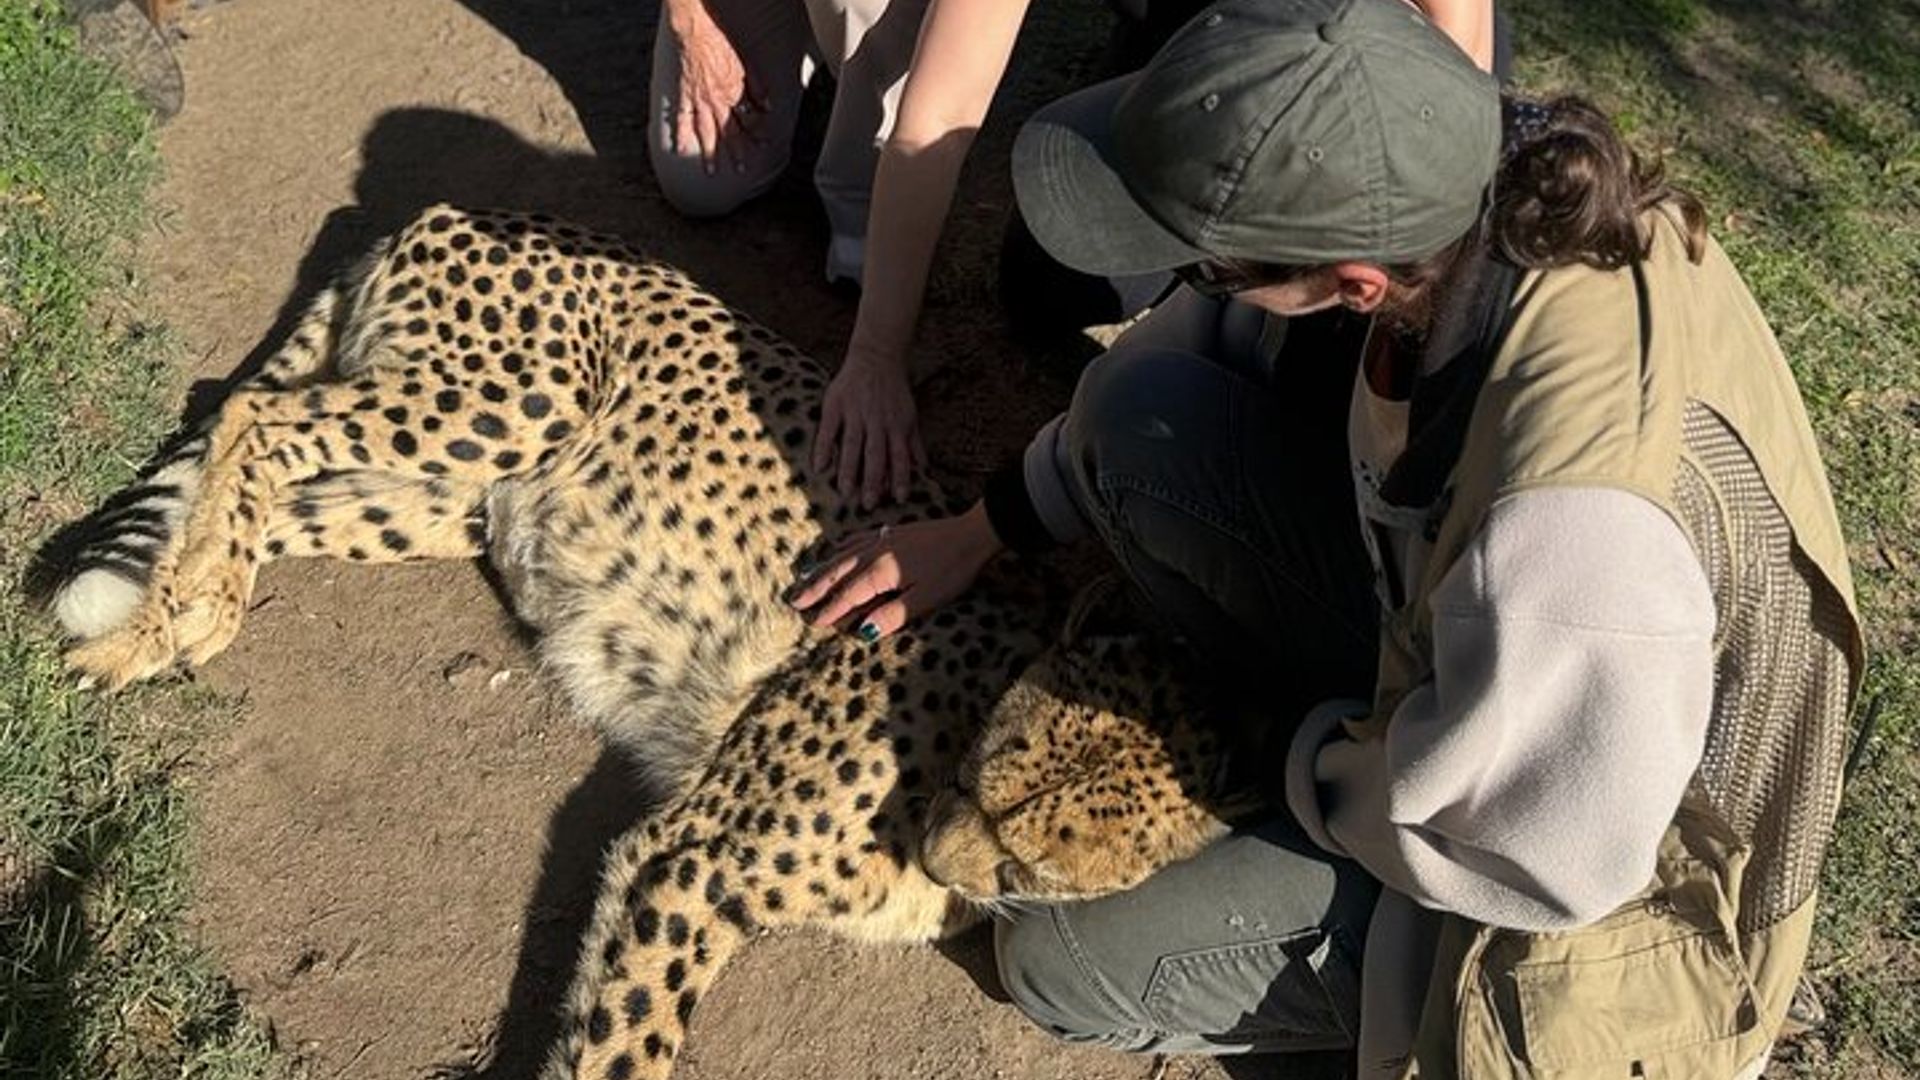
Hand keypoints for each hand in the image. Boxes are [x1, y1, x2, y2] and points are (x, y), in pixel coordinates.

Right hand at [667, 0, 768, 174]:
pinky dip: (681, 134)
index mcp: (735, 94)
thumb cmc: (721, 44)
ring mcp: (699, 101)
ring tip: (712, 171)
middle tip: (742, 170)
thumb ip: (758, 88)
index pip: (749, 120)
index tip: (763, 144)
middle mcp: (718, 102)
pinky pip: (682, 119)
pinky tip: (680, 150)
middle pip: (729, 132)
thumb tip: (768, 106)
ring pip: (706, 132)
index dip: (757, 133)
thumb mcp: (747, 65)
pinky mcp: (684, 96)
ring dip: (710, 153)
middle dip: (737, 152)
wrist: (695, 32)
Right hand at [789, 503, 1002, 638]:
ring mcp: (882, 539)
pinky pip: (857, 538)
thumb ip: (891, 616)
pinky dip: (842, 546)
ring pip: (843, 555)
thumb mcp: (924, 599)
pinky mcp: (893, 532)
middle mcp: (874, 553)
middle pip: (837, 573)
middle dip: (815, 588)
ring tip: (804, 578)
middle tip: (794, 601)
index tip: (813, 623)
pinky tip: (837, 548)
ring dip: (823, 568)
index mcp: (880, 572)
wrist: (972, 534)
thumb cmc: (952, 569)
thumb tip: (862, 633)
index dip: (830, 611)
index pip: (848, 596)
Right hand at [813, 348, 924, 508]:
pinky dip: (824, 447)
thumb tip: (923, 469)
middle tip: (869, 504)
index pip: (900, 456)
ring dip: (849, 469)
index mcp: (896, 425)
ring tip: (845, 492)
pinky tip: (820, 466)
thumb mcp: (909, 415)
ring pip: (853, 445)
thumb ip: (914, 443)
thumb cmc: (893, 392)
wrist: (876, 358)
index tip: (900, 498)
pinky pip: (829, 429)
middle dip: (873, 480)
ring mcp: (855, 413)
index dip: (901, 477)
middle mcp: (877, 421)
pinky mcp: (836, 404)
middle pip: (876, 455)